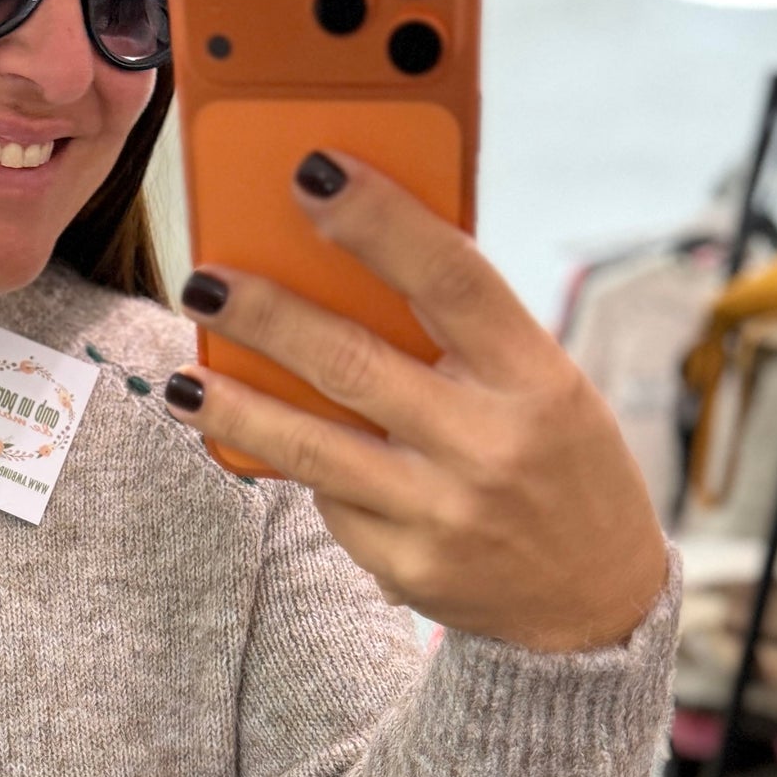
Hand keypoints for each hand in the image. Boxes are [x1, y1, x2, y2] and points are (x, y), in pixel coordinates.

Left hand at [165, 152, 668, 651]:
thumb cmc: (559, 464)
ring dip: (237, 408)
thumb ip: (465, 338)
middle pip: (353, 362)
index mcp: (536, 376)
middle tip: (205, 282)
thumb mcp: (545, 388)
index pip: (449, 277)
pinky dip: (302, 471)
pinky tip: (275, 448)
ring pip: (313, 448)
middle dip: (267, 317)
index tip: (311, 174)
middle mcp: (490, 444)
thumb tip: (347, 267)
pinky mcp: (408, 568)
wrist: (595, 603)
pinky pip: (331, 505)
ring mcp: (444, 513)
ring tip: (181, 382)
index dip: (377, 220)